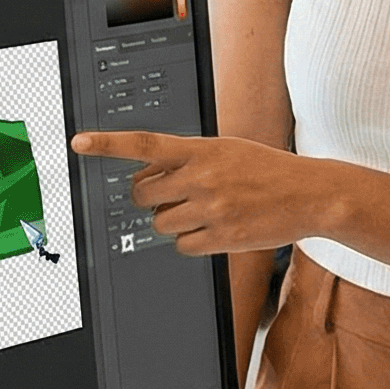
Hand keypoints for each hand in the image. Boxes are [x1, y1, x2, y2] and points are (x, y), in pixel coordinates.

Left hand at [73, 132, 335, 254]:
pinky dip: (192, 241)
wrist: (309, 194)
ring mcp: (211, 207)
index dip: (108, 144)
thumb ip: (188, 159)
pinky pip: (181, 246)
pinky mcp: (222, 236)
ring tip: (203, 211)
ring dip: (173, 221)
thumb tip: (148, 180)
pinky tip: (215, 229)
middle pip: (143, 194)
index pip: (145, 144)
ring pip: (160, 223)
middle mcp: (202, 176)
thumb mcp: (227, 150)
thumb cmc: (266, 170)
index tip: (79, 142)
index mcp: (202, 149)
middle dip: (151, 198)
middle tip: (174, 195)